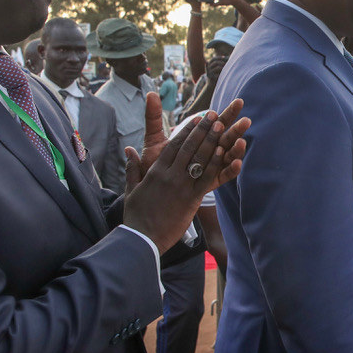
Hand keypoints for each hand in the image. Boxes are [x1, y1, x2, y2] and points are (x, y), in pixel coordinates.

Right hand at [122, 100, 249, 250]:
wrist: (142, 237)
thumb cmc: (136, 216)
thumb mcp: (131, 189)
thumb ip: (131, 168)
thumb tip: (128, 150)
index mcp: (156, 171)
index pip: (173, 146)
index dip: (186, 131)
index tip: (196, 119)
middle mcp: (169, 175)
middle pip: (188, 147)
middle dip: (202, 130)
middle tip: (213, 115)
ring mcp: (181, 186)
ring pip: (199, 158)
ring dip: (211, 140)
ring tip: (221, 125)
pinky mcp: (191, 199)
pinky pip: (206, 178)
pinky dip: (215, 163)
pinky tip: (224, 151)